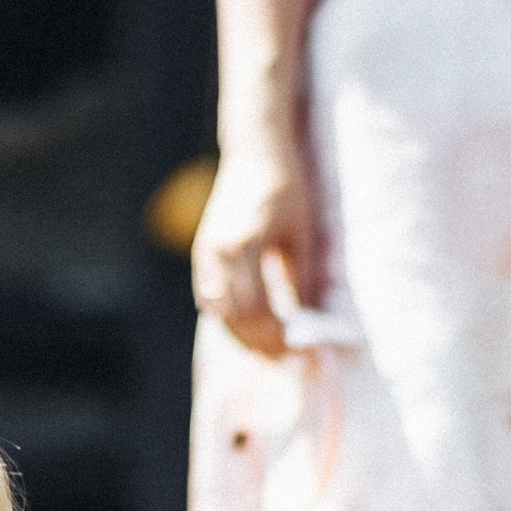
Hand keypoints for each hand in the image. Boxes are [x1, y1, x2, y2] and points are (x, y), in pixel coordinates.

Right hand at [191, 150, 321, 359]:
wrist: (254, 148)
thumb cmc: (285, 184)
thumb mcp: (301, 232)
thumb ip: (301, 277)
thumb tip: (308, 321)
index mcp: (244, 243)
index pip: (257, 310)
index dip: (278, 338)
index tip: (300, 354)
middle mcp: (217, 252)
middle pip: (234, 318)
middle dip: (261, 345)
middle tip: (288, 361)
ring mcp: (205, 253)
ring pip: (219, 313)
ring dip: (243, 337)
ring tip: (271, 351)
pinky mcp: (202, 253)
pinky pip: (210, 299)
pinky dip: (230, 320)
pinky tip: (251, 330)